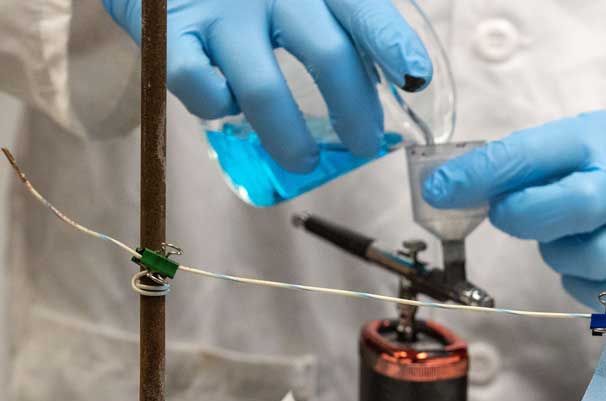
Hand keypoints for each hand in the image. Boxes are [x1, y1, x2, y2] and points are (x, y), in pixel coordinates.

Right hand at [102, 0, 431, 172]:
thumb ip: (344, 30)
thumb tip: (402, 82)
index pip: (362, 9)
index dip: (390, 42)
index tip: (415, 77)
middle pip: (327, 54)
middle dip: (353, 111)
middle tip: (364, 144)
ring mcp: (220, 11)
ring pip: (263, 88)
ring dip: (289, 138)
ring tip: (303, 160)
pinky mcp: (169, 33)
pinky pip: (198, 86)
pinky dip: (217, 108)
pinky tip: (227, 109)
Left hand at [422, 111, 605, 311]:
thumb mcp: (584, 140)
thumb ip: (529, 162)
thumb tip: (459, 187)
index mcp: (602, 141)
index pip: (536, 154)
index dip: (482, 174)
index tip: (441, 189)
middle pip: (573, 206)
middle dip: (525, 215)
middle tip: (505, 214)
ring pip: (586, 258)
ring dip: (558, 252)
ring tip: (567, 235)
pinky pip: (598, 293)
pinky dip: (580, 280)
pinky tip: (591, 259)